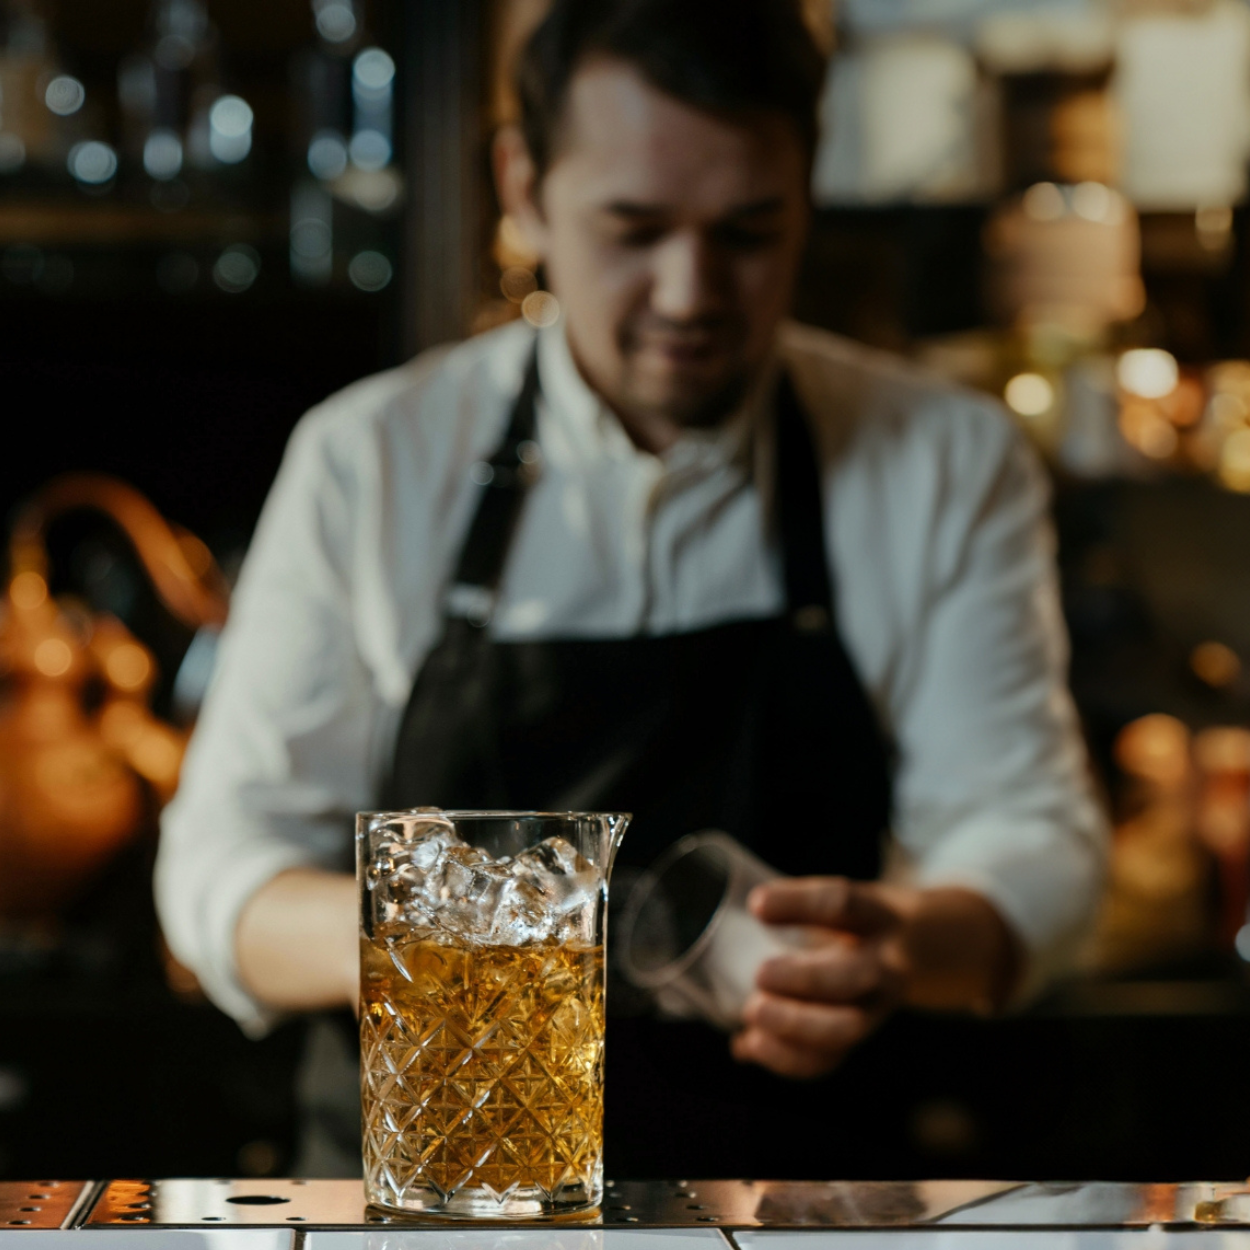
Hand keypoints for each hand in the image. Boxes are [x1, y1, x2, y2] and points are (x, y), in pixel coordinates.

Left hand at [730, 877, 909, 1078]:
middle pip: (854, 978)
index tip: (757, 904)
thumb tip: (756, 908)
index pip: (843, 904)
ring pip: (845, 1029)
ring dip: (794, 1026)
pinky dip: (785, 1058)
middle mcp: (885, 965)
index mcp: (877, 916)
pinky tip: (749, 1043)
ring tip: (752, 1013)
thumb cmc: (861, 921)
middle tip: (760, 973)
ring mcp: (875, 1008)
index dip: (798, 903)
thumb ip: (801, 904)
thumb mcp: (845, 900)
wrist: (922, 950)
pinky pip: (828, 1059)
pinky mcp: (857, 1037)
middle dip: (806, 979)